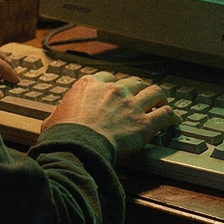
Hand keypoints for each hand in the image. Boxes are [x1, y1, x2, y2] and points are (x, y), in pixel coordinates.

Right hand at [42, 72, 176, 158]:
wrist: (79, 147)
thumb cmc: (64, 135)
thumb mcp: (52, 121)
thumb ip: (57, 116)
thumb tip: (49, 123)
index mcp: (90, 85)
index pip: (108, 77)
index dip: (114, 85)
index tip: (117, 91)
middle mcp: (114, 90)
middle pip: (134, 82)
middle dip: (139, 89)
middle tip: (142, 97)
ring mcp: (131, 104)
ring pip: (154, 92)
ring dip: (159, 98)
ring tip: (162, 103)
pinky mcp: (144, 122)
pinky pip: (165, 114)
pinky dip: (171, 116)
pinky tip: (174, 121)